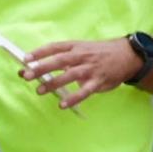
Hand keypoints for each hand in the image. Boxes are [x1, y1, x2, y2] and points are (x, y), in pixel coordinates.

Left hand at [15, 34, 137, 103]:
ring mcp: (90, 69)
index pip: (55, 47)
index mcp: (76, 46)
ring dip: (54, 83)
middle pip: (59, 61)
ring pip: (70, 75)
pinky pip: (84, 91)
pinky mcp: (98, 82)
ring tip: (39, 91)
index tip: (25, 59)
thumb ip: (62, 57)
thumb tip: (37, 66)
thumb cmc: (99, 53)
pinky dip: (73, 98)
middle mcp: (82, 56)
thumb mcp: (82, 49)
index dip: (40, 52)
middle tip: (28, 75)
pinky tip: (62, 105)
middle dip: (42, 68)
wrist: (127, 55)